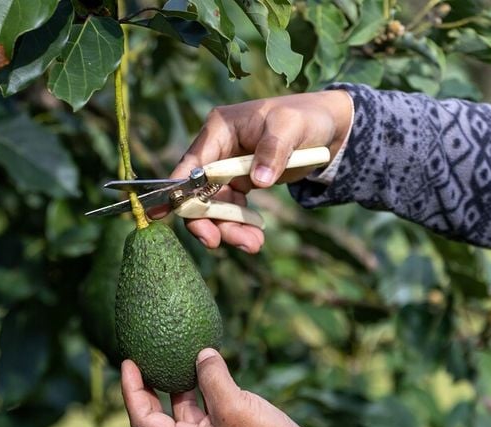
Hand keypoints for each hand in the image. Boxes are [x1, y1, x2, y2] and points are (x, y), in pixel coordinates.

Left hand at [120, 348, 323, 426]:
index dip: (131, 390)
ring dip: (179, 385)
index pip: (142, 418)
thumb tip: (201, 355)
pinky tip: (209, 367)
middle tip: (143, 358)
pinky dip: (203, 389)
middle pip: (158, 415)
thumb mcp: (233, 404)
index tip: (128, 362)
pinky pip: (207, 409)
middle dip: (149, 387)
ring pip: (185, 410)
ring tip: (175, 356)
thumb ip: (211, 377)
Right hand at [157, 90, 352, 253]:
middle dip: (208, 220)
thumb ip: (273, 151)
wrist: (326, 127)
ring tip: (254, 244)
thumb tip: (258, 181)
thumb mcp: (291, 128)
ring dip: (229, 229)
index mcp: (219, 130)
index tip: (164, 214)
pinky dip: (242, 226)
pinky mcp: (240, 182)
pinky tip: (256, 237)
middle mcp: (217, 149)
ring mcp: (227, 168)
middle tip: (218, 243)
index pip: (192, 164)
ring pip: (215, 207)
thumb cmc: (305, 117)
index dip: (177, 190)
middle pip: (198, 192)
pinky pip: (232, 210)